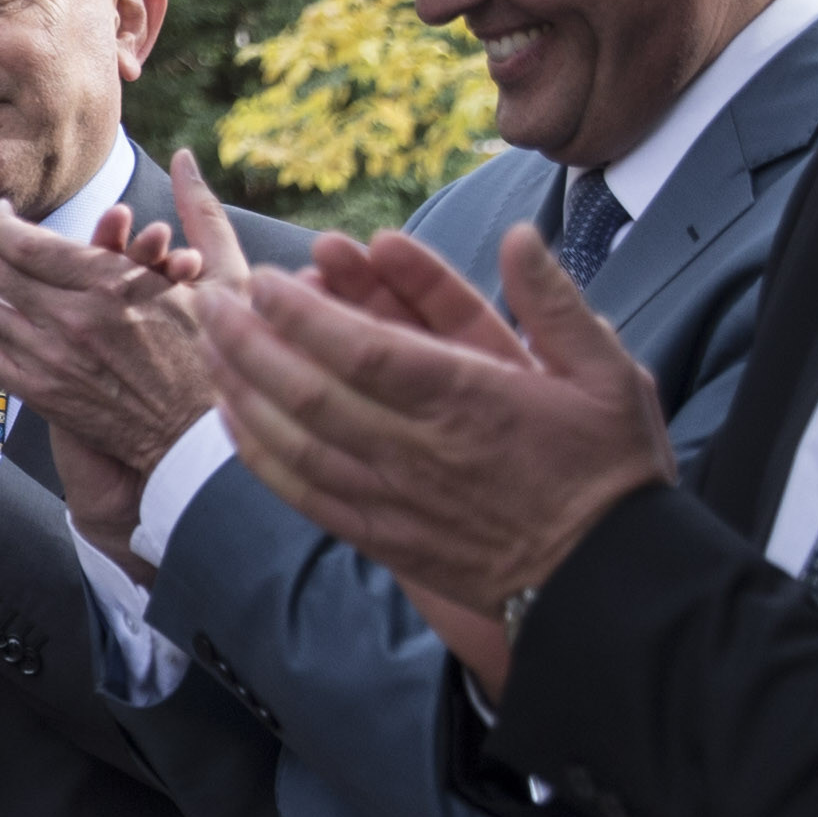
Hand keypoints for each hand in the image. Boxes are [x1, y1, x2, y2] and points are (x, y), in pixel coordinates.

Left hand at [0, 152, 240, 544]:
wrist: (202, 437)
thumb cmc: (219, 353)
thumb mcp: (225, 276)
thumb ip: (201, 210)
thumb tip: (185, 158)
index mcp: (108, 282)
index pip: (16, 238)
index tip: (3, 214)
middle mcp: (71, 318)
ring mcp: (51, 359)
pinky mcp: (42, 394)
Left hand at [196, 220, 674, 651]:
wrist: (609, 579)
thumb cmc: (611, 469)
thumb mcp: (607, 372)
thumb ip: (554, 302)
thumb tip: (518, 237)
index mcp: (470, 400)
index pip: (363, 349)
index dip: (303, 313)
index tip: (266, 279)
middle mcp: (419, 450)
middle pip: (308, 391)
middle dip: (250, 342)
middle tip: (210, 300)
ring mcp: (395, 498)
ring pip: (295, 442)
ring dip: (242, 391)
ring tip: (206, 347)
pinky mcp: (384, 537)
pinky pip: (305, 494)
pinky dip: (261, 455)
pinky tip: (232, 421)